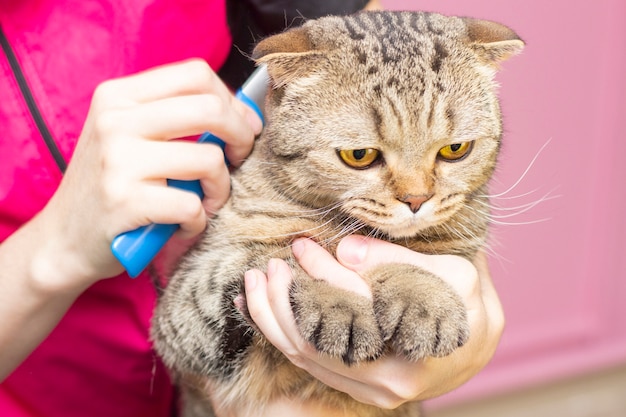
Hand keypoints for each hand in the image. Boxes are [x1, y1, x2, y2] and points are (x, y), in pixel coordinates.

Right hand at [38, 60, 261, 287]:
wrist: (63, 239)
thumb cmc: (111, 185)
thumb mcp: (129, 137)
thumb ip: (176, 117)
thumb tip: (244, 113)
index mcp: (118, 95)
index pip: (196, 74)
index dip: (232, 101)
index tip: (243, 127)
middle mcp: (115, 120)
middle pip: (211, 108)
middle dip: (241, 137)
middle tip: (237, 160)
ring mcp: (118, 160)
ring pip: (210, 159)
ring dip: (220, 189)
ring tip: (205, 202)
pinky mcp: (125, 201)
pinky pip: (192, 205)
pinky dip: (199, 222)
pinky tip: (183, 226)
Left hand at [244, 236, 503, 408]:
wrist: (477, 343)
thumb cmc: (469, 305)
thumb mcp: (454, 274)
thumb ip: (396, 262)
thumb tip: (344, 249)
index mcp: (409, 353)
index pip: (348, 313)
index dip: (320, 275)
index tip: (302, 245)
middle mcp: (382, 382)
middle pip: (311, 343)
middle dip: (281, 301)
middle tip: (269, 266)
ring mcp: (366, 387)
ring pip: (302, 356)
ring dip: (271, 318)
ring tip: (253, 283)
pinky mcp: (355, 383)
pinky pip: (307, 361)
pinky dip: (280, 333)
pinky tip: (259, 310)